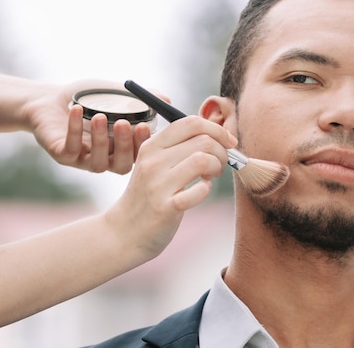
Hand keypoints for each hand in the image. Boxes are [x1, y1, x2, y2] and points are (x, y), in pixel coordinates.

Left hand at [24, 80, 162, 174]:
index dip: (144, 144)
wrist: (49, 99)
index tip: (146, 126)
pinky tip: (77, 110)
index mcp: (122, 148)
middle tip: (126, 124)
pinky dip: (74, 129)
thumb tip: (166, 100)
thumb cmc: (88, 98)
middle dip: (125, 146)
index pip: (139, 154)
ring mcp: (84, 160)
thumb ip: (141, 98)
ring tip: (100, 116)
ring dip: (101, 140)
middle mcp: (106, 158)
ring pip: (98, 162)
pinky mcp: (62, 155)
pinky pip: (71, 149)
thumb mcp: (117, 95)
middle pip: (122, 165)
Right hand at [106, 115, 237, 256]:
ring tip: (211, 176)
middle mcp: (153, 161)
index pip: (191, 122)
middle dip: (222, 152)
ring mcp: (158, 184)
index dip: (217, 129)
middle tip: (219, 165)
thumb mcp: (156, 164)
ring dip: (217, 167)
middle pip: (203, 140)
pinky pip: (199, 190)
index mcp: (152, 146)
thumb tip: (220, 135)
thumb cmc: (149, 195)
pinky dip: (206, 189)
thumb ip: (179, 147)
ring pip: (203, 159)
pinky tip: (200, 191)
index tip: (229, 141)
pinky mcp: (165, 207)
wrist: (124, 232)